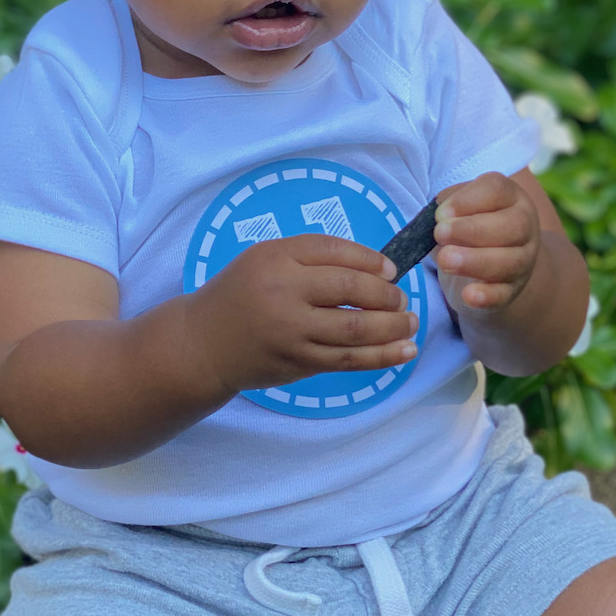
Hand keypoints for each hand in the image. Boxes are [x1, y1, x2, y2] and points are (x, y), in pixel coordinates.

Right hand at [187, 235, 418, 395]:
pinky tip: (404, 351)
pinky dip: (382, 357)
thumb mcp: (265, 258)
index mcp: (275, 259)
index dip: (371, 260)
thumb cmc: (241, 293)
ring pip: (355, 330)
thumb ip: (312, 257)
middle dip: (386, 294)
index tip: (392, 270)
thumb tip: (375, 267)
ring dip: (393, 327)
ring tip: (411, 323)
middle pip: (349, 289)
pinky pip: (347, 361)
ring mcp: (291, 333)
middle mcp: (283, 294)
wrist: (204, 343)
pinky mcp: (298, 364)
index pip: (333, 251)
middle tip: (403, 299)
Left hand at [433, 172, 540, 315]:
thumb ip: (448, 204)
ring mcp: (523, 260)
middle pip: (512, 226)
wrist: (493, 261)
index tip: (440, 214)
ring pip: (510, 261)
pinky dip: (487, 296)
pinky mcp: (512, 290)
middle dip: (473, 230)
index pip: (497, 191)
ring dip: (475, 261)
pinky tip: (469, 295)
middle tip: (440, 234)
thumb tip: (440, 214)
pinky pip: (505, 294)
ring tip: (445, 260)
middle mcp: (524, 226)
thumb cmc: (469, 225)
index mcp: (510, 197)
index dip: (468, 200)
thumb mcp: (460, 207)